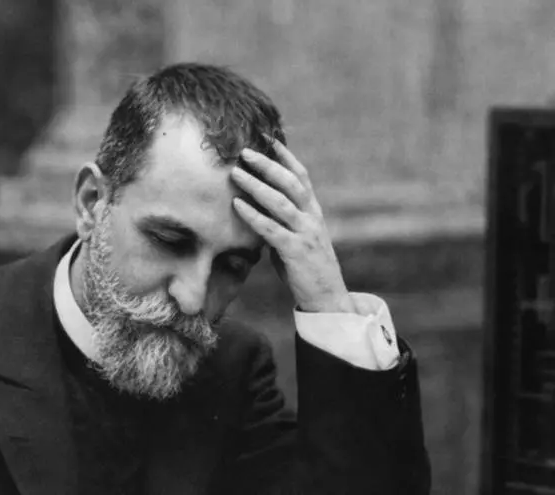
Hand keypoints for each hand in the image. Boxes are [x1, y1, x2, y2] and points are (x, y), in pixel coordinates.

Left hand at [230, 138, 354, 313]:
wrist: (326, 296)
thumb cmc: (305, 267)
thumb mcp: (296, 237)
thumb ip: (282, 221)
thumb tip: (256, 206)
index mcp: (313, 212)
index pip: (301, 176)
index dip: (285, 156)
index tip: (268, 138)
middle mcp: (312, 218)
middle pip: (290, 183)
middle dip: (267, 164)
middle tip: (245, 151)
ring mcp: (305, 233)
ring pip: (280, 202)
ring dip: (255, 185)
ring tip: (235, 173)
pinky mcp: (295, 251)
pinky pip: (271, 229)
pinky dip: (253, 215)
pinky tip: (237, 205)